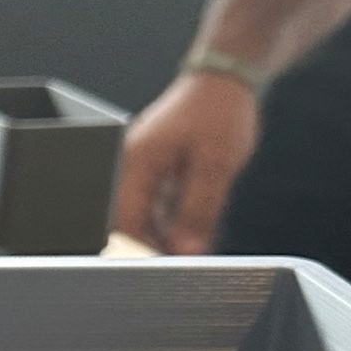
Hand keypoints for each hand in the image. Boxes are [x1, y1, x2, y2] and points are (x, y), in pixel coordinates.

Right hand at [113, 73, 262, 253]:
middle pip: (130, 225)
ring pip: (144, 220)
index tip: (165, 270)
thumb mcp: (216, 164)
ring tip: (195, 251)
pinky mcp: (155, 173)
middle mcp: (131, 168)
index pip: (124, 222)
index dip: (140, 252)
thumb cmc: (218, 110)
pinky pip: (157, 208)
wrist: (225, 80)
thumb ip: (198, 209)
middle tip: (185, 266)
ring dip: (167, 238)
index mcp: (136, 164)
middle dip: (155, 248)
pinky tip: (194, 233)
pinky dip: (174, 224)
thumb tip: (185, 249)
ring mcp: (142, 171)